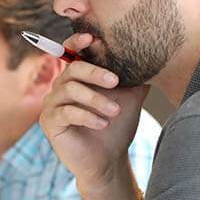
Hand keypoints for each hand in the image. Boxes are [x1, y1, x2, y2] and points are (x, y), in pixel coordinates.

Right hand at [39, 33, 149, 188]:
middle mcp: (60, 87)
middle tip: (115, 81)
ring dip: (96, 99)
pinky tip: (103, 124)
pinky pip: (66, 112)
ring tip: (115, 111)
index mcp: (78, 78)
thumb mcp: (129, 98)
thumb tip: (150, 54)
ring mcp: (52, 104)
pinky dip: (87, 116)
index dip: (77, 42)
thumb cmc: (117, 127)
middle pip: (73, 69)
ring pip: (70, 90)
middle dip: (95, 72)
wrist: (109, 160)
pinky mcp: (49, 122)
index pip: (71, 52)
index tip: (92, 39)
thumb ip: (134, 76)